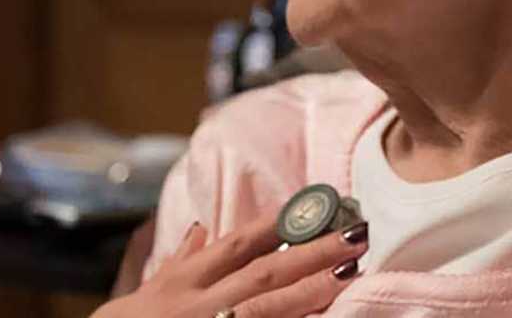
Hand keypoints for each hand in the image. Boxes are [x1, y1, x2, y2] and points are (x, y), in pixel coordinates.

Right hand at [91, 215, 367, 317]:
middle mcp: (203, 300)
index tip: (313, 204)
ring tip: (349, 271)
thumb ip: (182, 256)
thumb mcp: (157, 284)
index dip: (276, 224)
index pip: (238, 243)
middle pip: (264, 271)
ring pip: (268, 306)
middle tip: (354, 233)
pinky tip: (322, 317)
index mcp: (188, 276)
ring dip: (310, 290)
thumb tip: (200, 227)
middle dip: (310, 251)